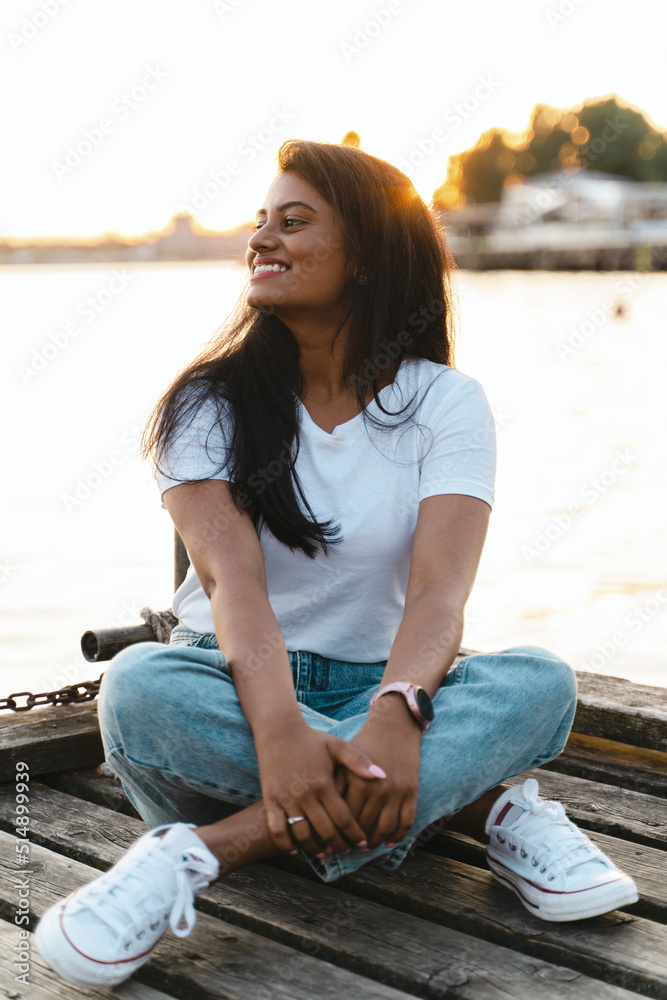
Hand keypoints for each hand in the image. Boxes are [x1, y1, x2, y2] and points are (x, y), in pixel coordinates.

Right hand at [254, 718, 386, 855]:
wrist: (278, 730)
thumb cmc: (311, 739)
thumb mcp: (337, 746)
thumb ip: (359, 761)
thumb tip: (382, 776)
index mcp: (324, 783)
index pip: (343, 818)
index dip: (354, 834)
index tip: (362, 842)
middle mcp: (305, 794)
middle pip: (325, 831)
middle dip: (339, 845)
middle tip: (347, 851)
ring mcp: (286, 799)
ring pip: (302, 835)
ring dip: (315, 849)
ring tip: (325, 853)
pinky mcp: (271, 800)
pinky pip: (277, 830)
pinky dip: (286, 844)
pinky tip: (295, 850)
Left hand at [339, 695, 421, 849]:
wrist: (394, 724)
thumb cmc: (365, 740)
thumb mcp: (344, 757)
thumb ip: (335, 782)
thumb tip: (319, 810)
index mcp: (357, 780)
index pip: (344, 816)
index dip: (337, 831)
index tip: (332, 840)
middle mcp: (376, 788)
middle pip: (363, 825)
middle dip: (353, 841)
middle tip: (346, 849)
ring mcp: (396, 791)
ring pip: (384, 828)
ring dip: (375, 842)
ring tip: (366, 847)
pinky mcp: (412, 791)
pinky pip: (406, 821)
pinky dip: (398, 835)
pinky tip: (389, 842)